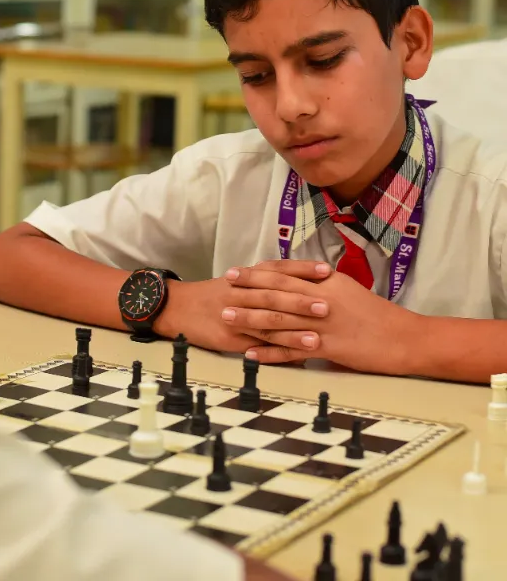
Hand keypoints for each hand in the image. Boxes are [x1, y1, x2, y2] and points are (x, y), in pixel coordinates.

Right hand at [156, 261, 330, 354]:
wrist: (179, 308)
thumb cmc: (212, 295)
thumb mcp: (236, 281)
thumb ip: (263, 281)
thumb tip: (298, 281)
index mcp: (246, 277)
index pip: (277, 269)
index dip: (302, 270)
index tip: (326, 271)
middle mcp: (241, 293)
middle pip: (274, 296)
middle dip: (302, 301)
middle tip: (328, 305)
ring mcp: (235, 316)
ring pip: (267, 323)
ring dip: (293, 331)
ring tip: (318, 336)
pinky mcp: (230, 337)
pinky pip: (256, 345)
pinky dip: (275, 350)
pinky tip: (292, 356)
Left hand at [226, 264, 421, 374]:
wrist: (406, 339)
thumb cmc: (377, 315)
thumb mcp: (348, 291)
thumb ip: (320, 286)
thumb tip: (295, 281)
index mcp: (326, 283)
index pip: (284, 274)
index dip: (257, 273)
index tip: (236, 272)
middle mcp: (322, 300)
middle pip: (276, 294)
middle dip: (246, 292)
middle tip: (222, 290)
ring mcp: (323, 325)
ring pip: (279, 320)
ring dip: (250, 320)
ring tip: (227, 318)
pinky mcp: (328, 348)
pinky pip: (292, 351)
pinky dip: (270, 354)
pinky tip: (251, 355)